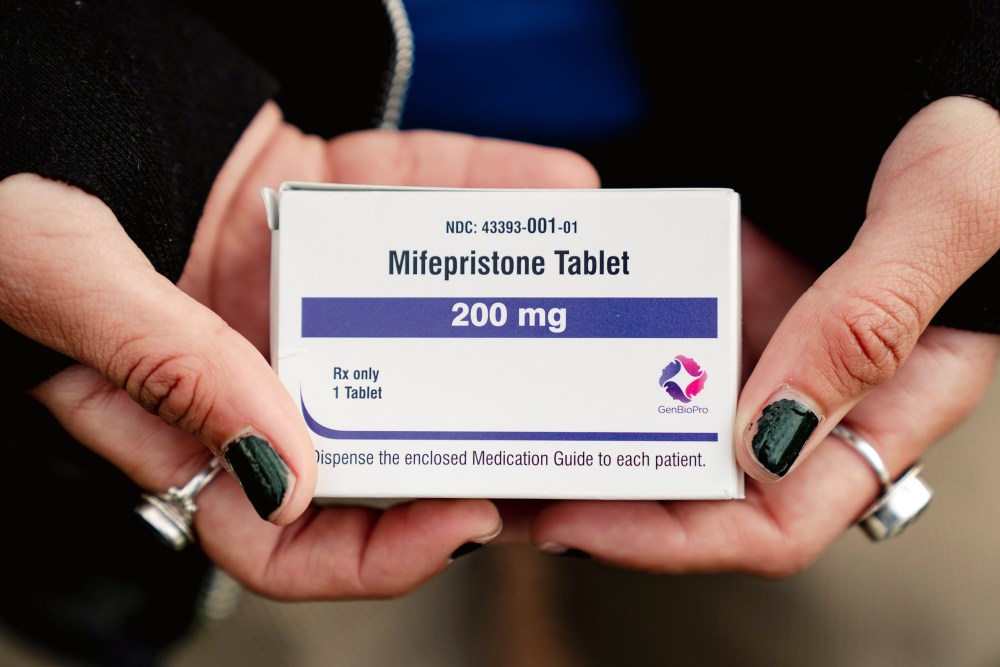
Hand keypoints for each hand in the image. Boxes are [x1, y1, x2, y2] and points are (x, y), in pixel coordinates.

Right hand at [1, 102, 598, 597]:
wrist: (34, 73)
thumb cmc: (6, 185)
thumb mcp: (66, 281)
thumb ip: (167, 368)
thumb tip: (281, 472)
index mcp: (178, 417)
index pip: (283, 532)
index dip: (372, 553)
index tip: (460, 520)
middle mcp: (251, 362)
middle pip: (380, 432)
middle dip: (481, 437)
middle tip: (567, 432)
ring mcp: (298, 283)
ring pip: (417, 315)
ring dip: (509, 306)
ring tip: (592, 301)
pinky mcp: (323, 199)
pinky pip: (410, 199)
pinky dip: (480, 186)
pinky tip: (553, 181)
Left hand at [530, 96, 999, 573]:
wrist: (915, 69)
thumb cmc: (970, 135)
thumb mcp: (946, 214)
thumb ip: (869, 322)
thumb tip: (768, 439)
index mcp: (886, 409)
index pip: (777, 521)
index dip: (677, 539)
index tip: (582, 522)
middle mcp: (817, 397)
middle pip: (704, 494)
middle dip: (611, 506)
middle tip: (516, 495)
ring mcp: (768, 352)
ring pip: (671, 429)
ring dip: (595, 444)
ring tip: (508, 443)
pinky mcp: (729, 305)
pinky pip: (659, 351)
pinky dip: (606, 364)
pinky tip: (546, 358)